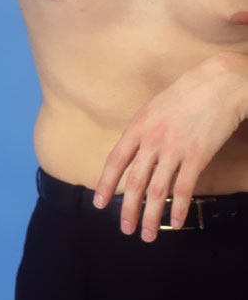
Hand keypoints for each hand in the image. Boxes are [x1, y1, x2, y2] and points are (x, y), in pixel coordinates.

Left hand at [92, 52, 247, 241]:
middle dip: (128, 209)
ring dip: (151, 216)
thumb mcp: (155, 106)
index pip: (115, 160)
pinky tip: (177, 222)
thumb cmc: (187, 92)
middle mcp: (152, 138)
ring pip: (157, 190)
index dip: (106, 184)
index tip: (99, 202)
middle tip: (125, 229)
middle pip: (134, 181)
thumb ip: (144, 130)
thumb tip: (135, 153)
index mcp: (139, 124)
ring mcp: (174, 147)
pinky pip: (184, 188)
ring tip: (147, 235)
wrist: (219, 82)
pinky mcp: (197, 155)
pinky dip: (180, 208)